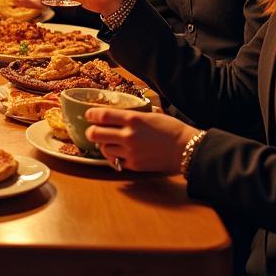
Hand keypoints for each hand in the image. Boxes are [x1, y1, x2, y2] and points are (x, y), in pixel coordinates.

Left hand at [84, 107, 198, 172]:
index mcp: (133, 119)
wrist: (186, 149)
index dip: (91, 114)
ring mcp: (130, 151)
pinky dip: (113, 158)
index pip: (102, 115)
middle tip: (93, 131)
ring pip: (103, 149)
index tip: (88, 114)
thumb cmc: (172, 128)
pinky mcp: (134, 165)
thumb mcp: (153, 114)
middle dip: (91, 132)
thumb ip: (136, 113)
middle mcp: (128, 135)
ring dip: (102, 145)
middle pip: (95, 133)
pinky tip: (116, 153)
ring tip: (106, 143)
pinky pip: (115, 161)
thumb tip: (125, 111)